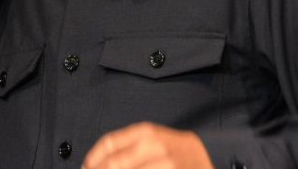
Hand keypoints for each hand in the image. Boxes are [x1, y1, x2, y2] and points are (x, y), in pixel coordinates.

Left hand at [82, 122, 214, 168]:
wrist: (211, 157)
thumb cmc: (178, 151)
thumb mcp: (154, 140)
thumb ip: (127, 147)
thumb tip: (94, 163)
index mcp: (147, 132)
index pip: (109, 144)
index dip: (93, 158)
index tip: (87, 167)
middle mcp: (155, 147)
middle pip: (114, 163)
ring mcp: (165, 165)